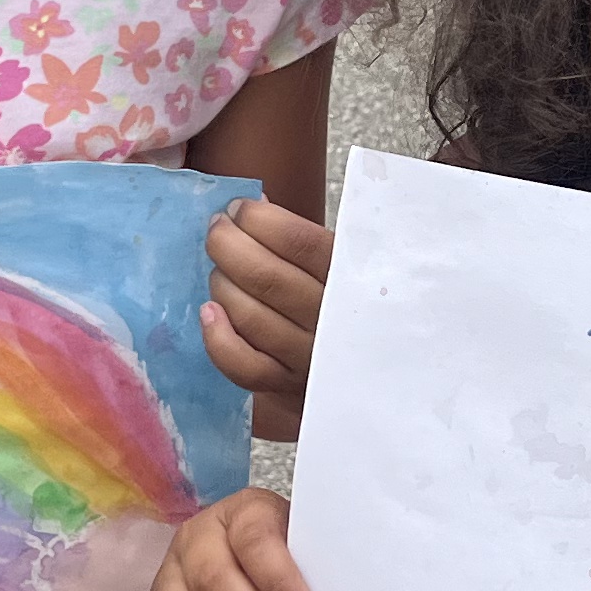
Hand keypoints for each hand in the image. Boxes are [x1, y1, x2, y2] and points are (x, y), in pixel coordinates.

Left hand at [200, 201, 332, 440]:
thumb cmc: (351, 301)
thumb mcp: (345, 263)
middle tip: (217, 231)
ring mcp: (310, 356)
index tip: (239, 209)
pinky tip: (209, 312)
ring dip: (222, 284)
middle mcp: (333, 319)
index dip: (258, 219)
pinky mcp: (289, 386)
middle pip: (266, 277)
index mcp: (355, 278)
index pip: (299, 242)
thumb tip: (253, 204)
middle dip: (228, 244)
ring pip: (250, 316)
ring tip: (220, 270)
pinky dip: (218, 338)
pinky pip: (243, 365)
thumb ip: (303, 237)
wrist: (381, 368)